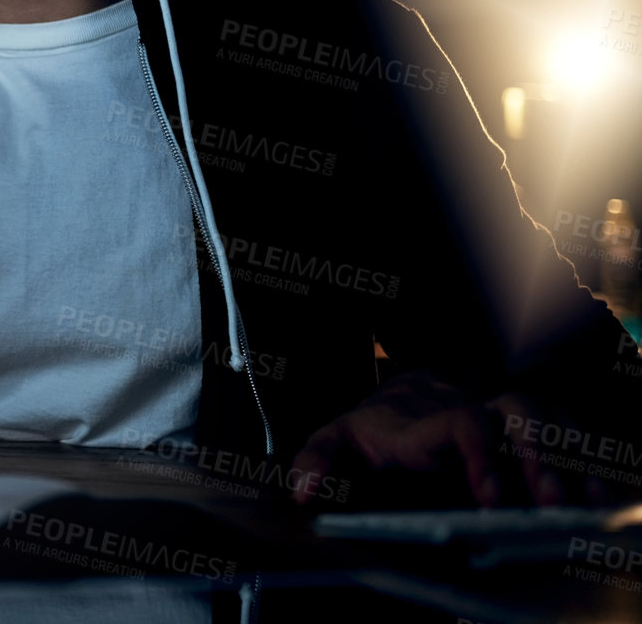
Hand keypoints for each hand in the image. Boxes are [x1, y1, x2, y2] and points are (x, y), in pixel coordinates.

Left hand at [290, 370, 601, 506]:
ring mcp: (502, 415)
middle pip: (518, 409)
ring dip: (570, 454)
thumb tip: (303, 492)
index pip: (462, 423)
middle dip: (539, 452)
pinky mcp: (526, 429)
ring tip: (585, 502)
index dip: (480, 455)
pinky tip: (598, 493)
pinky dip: (586, 455)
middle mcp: (474, 409)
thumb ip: (316, 460)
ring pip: (548, 414)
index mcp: (429, 418)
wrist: (401, 398)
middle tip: (549, 502)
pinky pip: (566, 429)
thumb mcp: (336, 439)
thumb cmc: (372, 427)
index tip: (490, 498)